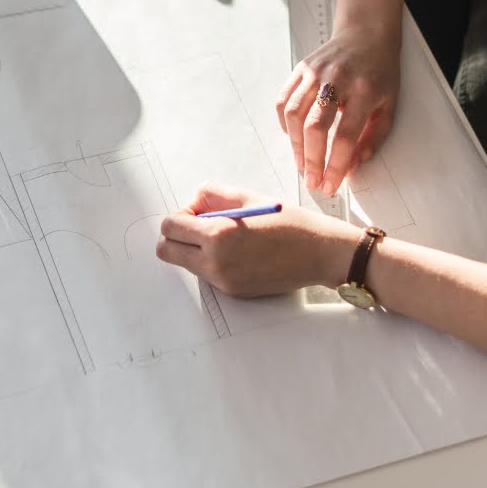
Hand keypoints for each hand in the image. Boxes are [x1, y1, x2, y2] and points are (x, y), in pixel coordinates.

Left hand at [156, 183, 343, 296]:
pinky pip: (208, 275)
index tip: (197, 212)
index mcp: (217, 236)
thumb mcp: (250, 198)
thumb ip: (215, 196)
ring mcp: (223, 281)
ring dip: (194, 249)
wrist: (319, 254)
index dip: (179, 216)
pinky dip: (212, 262)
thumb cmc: (290, 223)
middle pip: (166, 252)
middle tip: (200, 226)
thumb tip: (195, 199)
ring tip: (226, 237)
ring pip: (186, 264)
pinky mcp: (234, 292)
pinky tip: (239, 252)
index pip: (169, 228)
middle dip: (177, 236)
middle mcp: (215, 263)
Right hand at [277, 19, 399, 194]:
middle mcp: (337, 80)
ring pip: (294, 114)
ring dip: (295, 145)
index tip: (330, 186)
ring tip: (302, 164)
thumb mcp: (389, 106)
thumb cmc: (380, 73)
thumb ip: (371, 139)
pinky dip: (285, 123)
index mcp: (364, 91)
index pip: (345, 136)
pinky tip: (294, 138)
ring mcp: (315, 72)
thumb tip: (349, 169)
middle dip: (311, 161)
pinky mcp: (301, 68)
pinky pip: (284, 100)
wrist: (366, 34)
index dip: (335, 166)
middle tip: (312, 181)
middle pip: (315, 127)